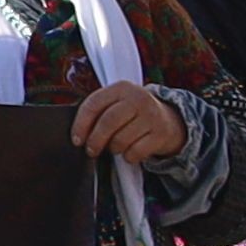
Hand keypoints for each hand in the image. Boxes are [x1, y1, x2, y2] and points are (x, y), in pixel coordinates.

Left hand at [67, 78, 185, 167]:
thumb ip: (99, 111)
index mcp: (121, 88)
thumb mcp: (117, 103)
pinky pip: (136, 151)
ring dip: (113, 149)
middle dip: (95, 140)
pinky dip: (128, 156)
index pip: (93, 104)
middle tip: (91, 150)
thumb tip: (78, 134)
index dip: (81, 124)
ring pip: (121, 139)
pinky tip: (129, 152)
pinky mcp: (161, 134)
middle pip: (108, 122)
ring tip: (114, 147)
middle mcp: (137, 98)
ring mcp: (152, 116)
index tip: (76, 139)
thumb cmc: (133, 113)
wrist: (168, 120)